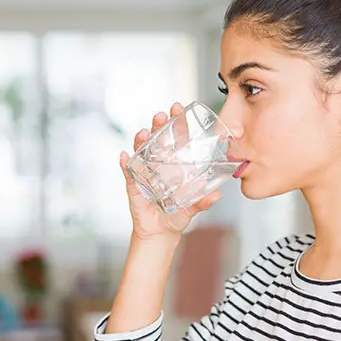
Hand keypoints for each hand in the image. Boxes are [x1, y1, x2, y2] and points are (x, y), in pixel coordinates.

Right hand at [120, 102, 221, 240]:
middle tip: (162, 115)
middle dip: (158, 126)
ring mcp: (144, 173)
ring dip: (141, 140)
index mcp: (174, 164)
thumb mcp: (192, 207)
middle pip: (157, 139)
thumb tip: (216, 195)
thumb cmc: (177, 215)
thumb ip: (202, 201)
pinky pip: (127, 172)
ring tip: (144, 133)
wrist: (161, 232)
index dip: (176, 123)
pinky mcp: (133, 185)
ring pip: (141, 151)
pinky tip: (125, 156)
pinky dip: (125, 164)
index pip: (175, 138)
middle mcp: (158, 164)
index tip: (177, 108)